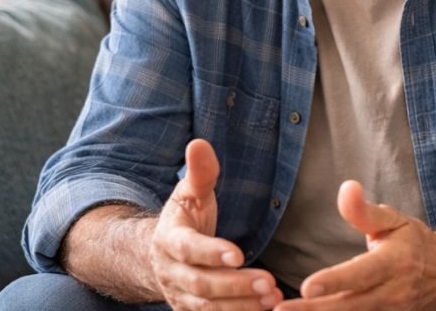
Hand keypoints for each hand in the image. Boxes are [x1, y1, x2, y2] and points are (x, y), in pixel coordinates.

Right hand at [151, 139, 283, 310]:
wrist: (161, 255)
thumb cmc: (186, 218)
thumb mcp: (190, 193)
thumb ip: (200, 172)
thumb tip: (199, 143)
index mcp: (167, 240)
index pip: (188, 249)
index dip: (211, 252)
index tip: (238, 253)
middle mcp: (170, 272)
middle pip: (201, 284)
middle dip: (235, 285)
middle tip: (270, 282)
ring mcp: (180, 296)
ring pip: (208, 307)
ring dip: (241, 305)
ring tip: (274, 298)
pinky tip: (266, 310)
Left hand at [274, 180, 435, 310]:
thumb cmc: (416, 245)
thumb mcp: (395, 221)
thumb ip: (365, 211)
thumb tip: (346, 188)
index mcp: (394, 263)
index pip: (361, 274)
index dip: (335, 280)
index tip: (308, 285)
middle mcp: (393, 293)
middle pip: (351, 306)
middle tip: (282, 310)